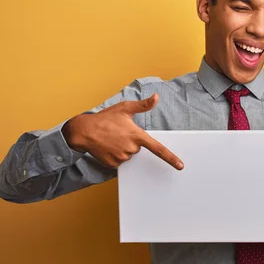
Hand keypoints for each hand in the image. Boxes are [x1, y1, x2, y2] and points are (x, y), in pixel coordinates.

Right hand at [62, 94, 183, 169]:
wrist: (83, 130)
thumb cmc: (105, 118)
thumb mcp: (125, 108)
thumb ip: (143, 105)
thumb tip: (156, 97)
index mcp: (137, 135)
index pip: (158, 149)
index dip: (171, 158)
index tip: (180, 166)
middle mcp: (131, 148)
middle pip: (138, 149)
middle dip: (131, 142)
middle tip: (119, 134)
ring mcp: (122, 157)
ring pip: (129, 155)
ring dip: (123, 148)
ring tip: (112, 139)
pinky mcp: (113, 164)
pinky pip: (119, 162)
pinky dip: (115, 155)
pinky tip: (107, 147)